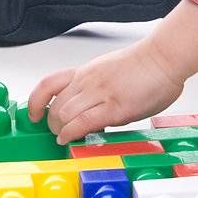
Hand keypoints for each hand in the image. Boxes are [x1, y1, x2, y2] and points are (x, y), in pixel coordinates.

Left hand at [26, 40, 184, 143]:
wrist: (163, 58)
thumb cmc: (145, 66)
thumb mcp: (110, 73)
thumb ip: (96, 91)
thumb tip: (90, 111)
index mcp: (86, 72)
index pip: (48, 84)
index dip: (35, 102)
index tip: (33, 114)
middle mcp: (87, 81)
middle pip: (54, 106)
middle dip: (51, 124)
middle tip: (57, 132)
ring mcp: (99, 93)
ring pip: (63, 115)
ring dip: (60, 130)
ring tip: (65, 137)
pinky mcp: (113, 107)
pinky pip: (82, 123)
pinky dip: (71, 134)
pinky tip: (70, 139)